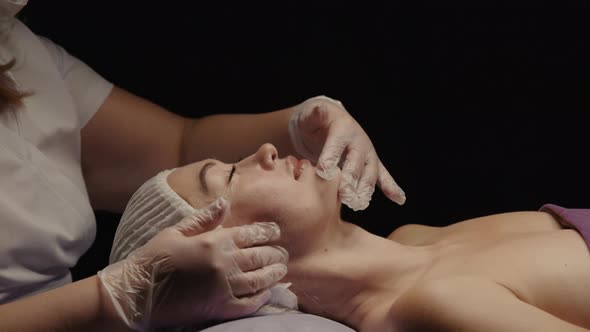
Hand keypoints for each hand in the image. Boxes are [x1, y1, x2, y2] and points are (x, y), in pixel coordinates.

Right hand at [98, 198, 288, 329]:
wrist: (136, 293)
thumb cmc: (153, 259)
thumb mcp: (176, 232)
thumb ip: (204, 218)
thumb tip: (225, 202)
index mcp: (214, 241)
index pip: (252, 234)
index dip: (268, 232)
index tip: (276, 232)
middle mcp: (224, 263)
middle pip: (261, 256)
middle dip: (276, 254)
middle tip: (283, 253)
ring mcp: (223, 287)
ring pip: (260, 280)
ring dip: (274, 274)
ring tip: (281, 270)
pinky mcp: (219, 308)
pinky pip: (249, 304)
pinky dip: (262, 297)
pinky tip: (267, 293)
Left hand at [288, 95, 405, 210]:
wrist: (328, 123)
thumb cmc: (315, 122)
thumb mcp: (310, 116)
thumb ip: (314, 114)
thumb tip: (319, 109)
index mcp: (343, 129)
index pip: (337, 144)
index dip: (331, 156)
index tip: (324, 171)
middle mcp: (359, 141)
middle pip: (356, 162)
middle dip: (351, 179)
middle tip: (344, 195)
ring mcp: (367, 154)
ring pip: (369, 173)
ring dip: (365, 189)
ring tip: (359, 204)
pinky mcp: (371, 164)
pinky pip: (382, 177)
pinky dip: (391, 187)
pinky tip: (399, 199)